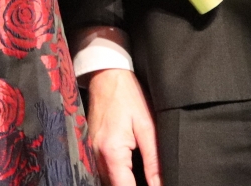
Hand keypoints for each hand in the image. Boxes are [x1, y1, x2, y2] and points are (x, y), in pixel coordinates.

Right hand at [87, 68, 160, 185]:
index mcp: (112, 153)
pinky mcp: (91, 148)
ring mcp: (90, 152)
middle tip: (151, 181)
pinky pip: (104, 170)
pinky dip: (117, 174)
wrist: (106, 75)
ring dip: (124, 181)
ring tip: (142, 177)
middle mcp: (96, 156)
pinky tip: (130, 171)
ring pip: (108, 181)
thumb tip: (160, 185)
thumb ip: (153, 161)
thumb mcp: (147, 127)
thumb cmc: (128, 96)